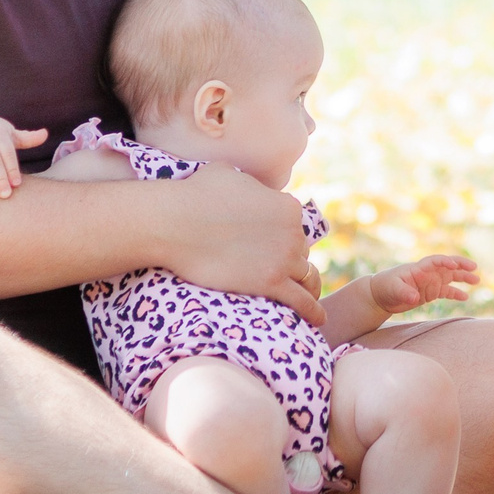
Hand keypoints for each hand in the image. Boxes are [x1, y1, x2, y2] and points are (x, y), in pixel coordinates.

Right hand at [158, 164, 325, 325]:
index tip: (265, 243)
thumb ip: (247, 182)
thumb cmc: (193, 195)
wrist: (174, 223)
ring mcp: (284, 258)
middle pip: (299, 250)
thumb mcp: (229, 173)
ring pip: (305, 275)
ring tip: (304, 295)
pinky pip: (303, 301)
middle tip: (268, 267)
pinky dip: (312, 311)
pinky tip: (319, 320)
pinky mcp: (271, 283)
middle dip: (286, 257)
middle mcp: (293, 231)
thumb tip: (243, 184)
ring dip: (303, 284)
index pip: (293, 225)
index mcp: (287, 205)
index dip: (279, 234)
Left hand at [360, 254, 480, 317]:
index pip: (435, 261)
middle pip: (447, 266)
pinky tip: (465, 297)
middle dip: (461, 266)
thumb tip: (414, 298)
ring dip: (463, 278)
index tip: (454, 265)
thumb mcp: (393, 289)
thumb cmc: (385, 287)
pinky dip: (456, 293)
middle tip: (474, 268)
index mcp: (419, 268)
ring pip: (450, 277)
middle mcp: (427, 273)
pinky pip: (446, 291)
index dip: (445, 262)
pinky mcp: (430, 292)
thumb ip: (404, 293)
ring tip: (476, 280)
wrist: (381, 295)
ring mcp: (430, 282)